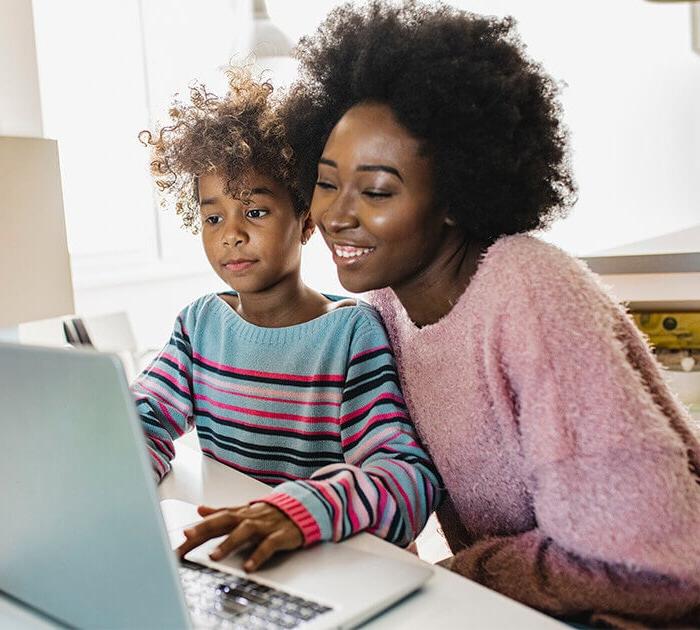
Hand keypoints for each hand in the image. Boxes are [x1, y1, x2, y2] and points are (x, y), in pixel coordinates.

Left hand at [176, 503, 303, 571]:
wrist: (302, 509)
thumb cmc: (269, 514)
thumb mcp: (244, 511)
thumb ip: (222, 512)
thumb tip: (200, 509)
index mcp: (239, 513)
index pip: (213, 520)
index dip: (196, 528)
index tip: (180, 537)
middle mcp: (249, 518)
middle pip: (223, 521)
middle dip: (204, 529)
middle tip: (186, 539)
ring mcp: (264, 526)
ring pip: (244, 531)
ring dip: (228, 543)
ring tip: (214, 556)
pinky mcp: (280, 535)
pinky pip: (268, 545)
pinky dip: (258, 555)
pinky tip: (249, 567)